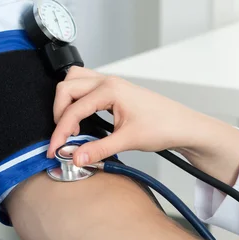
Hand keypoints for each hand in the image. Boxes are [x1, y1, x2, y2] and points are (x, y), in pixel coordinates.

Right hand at [49, 67, 238, 183]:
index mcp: (110, 89)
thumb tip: (76, 157)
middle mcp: (108, 82)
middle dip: (58, 112)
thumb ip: (99, 149)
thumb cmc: (164, 126)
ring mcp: (111, 84)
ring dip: (66, 102)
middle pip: (66, 87)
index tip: (55, 149)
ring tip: (72, 127)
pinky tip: (83, 121)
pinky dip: (77, 101)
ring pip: (74, 82)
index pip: (73, 109)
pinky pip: (86, 88)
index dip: (61, 132)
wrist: (183, 126)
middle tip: (63, 137)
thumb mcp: (129, 141)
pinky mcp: (114, 91)